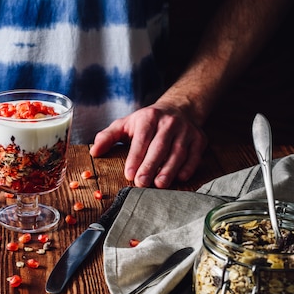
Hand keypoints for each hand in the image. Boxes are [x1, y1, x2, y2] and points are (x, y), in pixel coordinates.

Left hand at [89, 102, 206, 187]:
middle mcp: (169, 122)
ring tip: (159, 185)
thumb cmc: (148, 122)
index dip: (135, 158)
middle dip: (150, 166)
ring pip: (178, 152)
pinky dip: (188, 167)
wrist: (179, 109)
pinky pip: (194, 155)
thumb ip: (108, 137)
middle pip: (159, 147)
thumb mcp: (126, 124)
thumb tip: (94, 152)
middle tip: (142, 183)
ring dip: (169, 169)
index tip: (129, 175)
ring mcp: (186, 130)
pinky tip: (179, 178)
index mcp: (149, 118)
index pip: (141, 139)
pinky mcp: (199, 139)